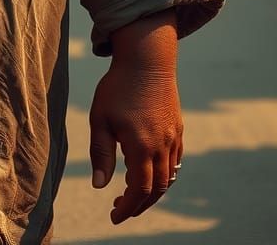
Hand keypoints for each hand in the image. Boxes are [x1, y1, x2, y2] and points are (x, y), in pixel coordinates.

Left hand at [89, 11, 181, 224]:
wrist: (146, 60)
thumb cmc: (117, 87)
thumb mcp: (100, 119)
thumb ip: (100, 154)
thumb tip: (99, 186)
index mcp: (141, 147)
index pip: (139, 190)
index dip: (128, 208)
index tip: (115, 217)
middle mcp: (161, 146)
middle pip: (157, 189)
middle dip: (139, 204)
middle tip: (121, 209)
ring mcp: (173, 138)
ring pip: (168, 177)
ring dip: (153, 191)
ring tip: (132, 193)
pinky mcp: (177, 129)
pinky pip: (174, 161)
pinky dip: (163, 174)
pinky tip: (149, 171)